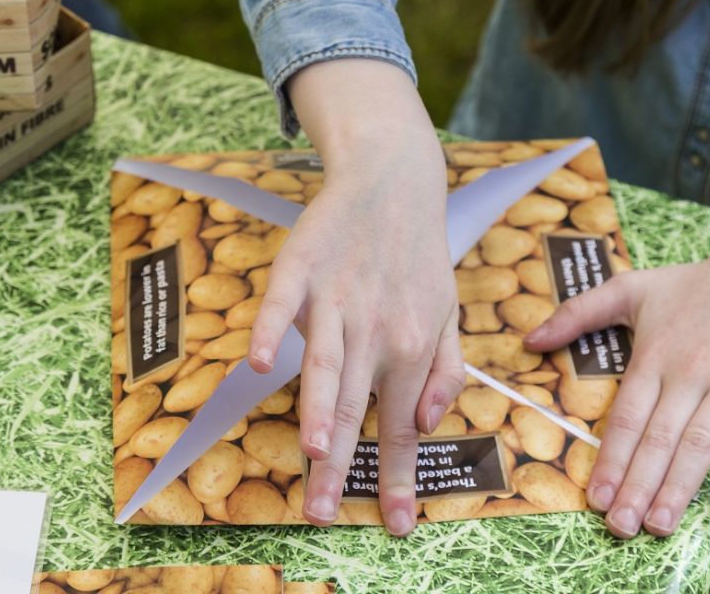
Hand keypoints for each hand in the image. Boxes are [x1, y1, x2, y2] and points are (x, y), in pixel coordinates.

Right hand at [247, 59, 464, 535]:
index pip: (402, 426)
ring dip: (317, 406)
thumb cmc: (420, 258)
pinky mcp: (301, 268)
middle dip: (340, 465)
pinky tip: (261, 362)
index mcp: (412, 347)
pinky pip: (283, 303)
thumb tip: (426, 421)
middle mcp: (376, 329)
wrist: (394, 183)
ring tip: (311, 451)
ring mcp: (336, 298)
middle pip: (355, 406)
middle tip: (322, 514)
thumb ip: (444, 370)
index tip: (396, 526)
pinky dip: (272, 330)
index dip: (399, 477)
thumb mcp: (449, 314)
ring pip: (325, 362)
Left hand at [525, 214, 709, 537]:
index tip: (595, 496)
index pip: (627, 418)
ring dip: (680, 485)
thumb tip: (528, 340)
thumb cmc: (691, 285)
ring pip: (703, 441)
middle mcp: (691, 371)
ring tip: (658, 523)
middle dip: (637, 485)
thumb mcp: (629, 289)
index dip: (610, 459)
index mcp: (654, 355)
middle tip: (620, 526)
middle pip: (660, 438)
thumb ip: (575, 314)